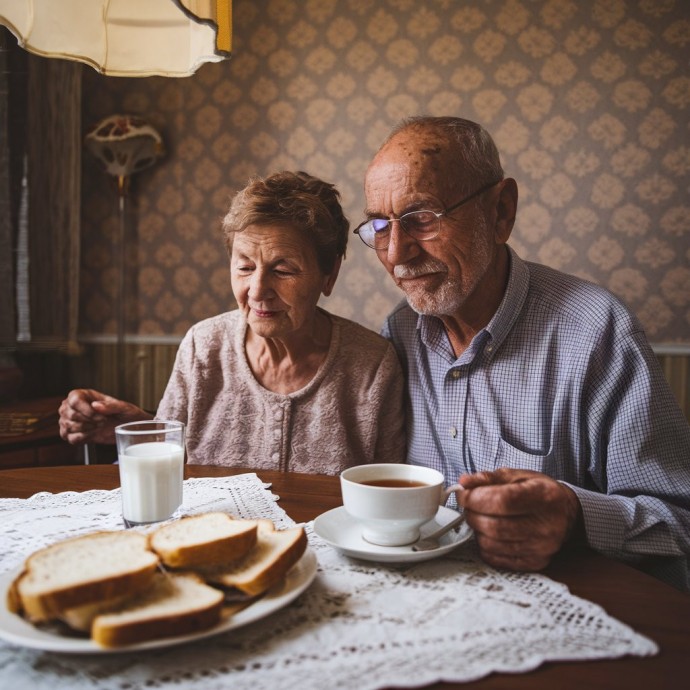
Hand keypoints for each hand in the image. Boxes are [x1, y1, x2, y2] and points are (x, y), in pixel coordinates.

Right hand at [58, 389, 150, 444]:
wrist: (128, 427)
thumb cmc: (126, 414)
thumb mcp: (124, 408)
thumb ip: (111, 406)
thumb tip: (96, 406)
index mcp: (84, 394)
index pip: (74, 400)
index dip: (87, 410)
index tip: (101, 417)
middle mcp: (74, 406)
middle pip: (69, 414)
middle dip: (89, 421)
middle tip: (103, 422)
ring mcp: (71, 420)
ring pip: (68, 426)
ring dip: (86, 430)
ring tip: (99, 427)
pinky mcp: (72, 433)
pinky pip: (69, 438)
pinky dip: (82, 438)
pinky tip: (93, 434)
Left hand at [456, 468, 582, 571]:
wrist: (567, 515)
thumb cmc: (540, 493)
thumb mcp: (518, 476)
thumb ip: (489, 478)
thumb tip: (464, 482)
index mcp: (543, 497)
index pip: (502, 501)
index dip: (475, 498)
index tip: (463, 493)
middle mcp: (546, 525)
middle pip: (494, 525)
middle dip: (472, 513)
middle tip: (469, 505)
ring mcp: (541, 548)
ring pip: (491, 544)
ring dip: (477, 529)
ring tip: (480, 517)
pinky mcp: (535, 562)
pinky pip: (496, 559)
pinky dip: (485, 545)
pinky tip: (489, 533)